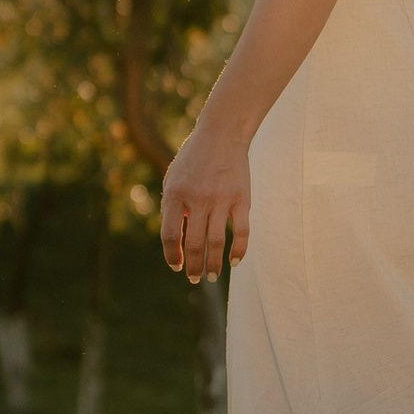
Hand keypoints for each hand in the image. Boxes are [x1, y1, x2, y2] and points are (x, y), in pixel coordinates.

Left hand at [160, 123, 250, 282]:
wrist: (222, 134)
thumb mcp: (173, 179)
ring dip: (213, 265)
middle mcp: (197, 198)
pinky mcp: (242, 199)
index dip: (172, 256)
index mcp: (175, 194)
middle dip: (194, 267)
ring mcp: (221, 199)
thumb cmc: (193, 160)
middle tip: (195, 279)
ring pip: (217, 242)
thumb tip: (178, 241)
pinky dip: (239, 251)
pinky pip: (242, 232)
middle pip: (195, 244)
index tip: (176, 266)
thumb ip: (172, 208)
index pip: (171, 235)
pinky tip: (234, 262)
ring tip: (211, 276)